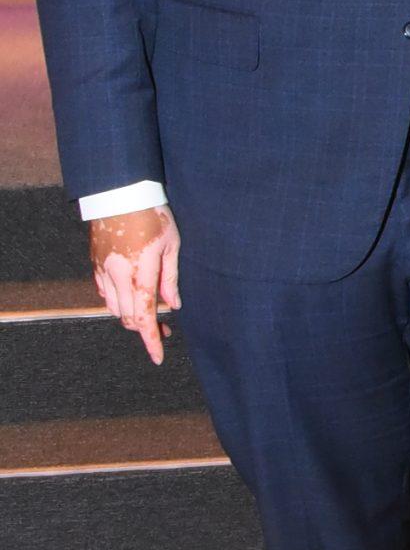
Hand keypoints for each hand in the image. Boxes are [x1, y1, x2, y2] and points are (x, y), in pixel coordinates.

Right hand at [89, 205, 180, 366]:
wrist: (119, 192)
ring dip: (131, 316)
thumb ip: (171, 278)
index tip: (158, 357)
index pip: (144, 316)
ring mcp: (103, 271)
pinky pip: (104, 294)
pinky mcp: (95, 264)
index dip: (150, 340)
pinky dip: (117, 302)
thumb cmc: (152, 214)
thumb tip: (172, 306)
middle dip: (145, 330)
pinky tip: (131, 297)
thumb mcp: (171, 245)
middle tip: (165, 330)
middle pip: (128, 317)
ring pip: (114, 309)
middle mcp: (117, 276)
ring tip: (150, 313)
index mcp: (139, 272)